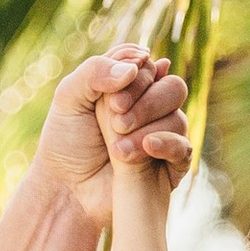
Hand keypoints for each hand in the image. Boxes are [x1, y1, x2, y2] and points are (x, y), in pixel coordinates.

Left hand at [38, 45, 189, 214]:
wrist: (67, 187)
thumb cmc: (66, 140)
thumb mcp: (68, 97)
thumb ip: (95, 72)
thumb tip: (141, 63)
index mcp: (128, 84)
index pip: (149, 66)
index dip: (137, 78)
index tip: (112, 100)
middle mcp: (150, 105)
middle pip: (173, 88)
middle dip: (147, 102)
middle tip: (117, 120)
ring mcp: (163, 134)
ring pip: (178, 117)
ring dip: (148, 127)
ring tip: (117, 148)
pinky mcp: (170, 163)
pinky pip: (183, 148)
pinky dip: (166, 144)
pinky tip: (146, 147)